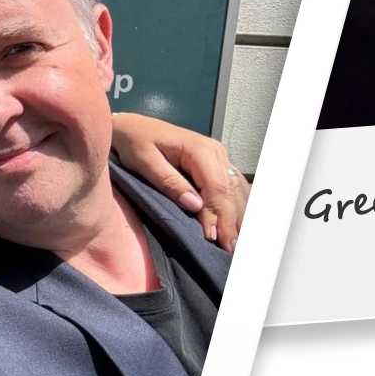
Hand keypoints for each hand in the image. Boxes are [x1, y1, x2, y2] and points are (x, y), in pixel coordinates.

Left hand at [109, 113, 249, 251]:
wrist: (134, 127)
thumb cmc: (135, 143)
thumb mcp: (146, 163)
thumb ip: (170, 183)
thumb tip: (195, 206)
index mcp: (198, 149)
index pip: (215, 186)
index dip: (216, 214)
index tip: (213, 238)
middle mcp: (215, 151)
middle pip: (230, 190)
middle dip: (231, 221)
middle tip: (231, 249)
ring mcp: (219, 155)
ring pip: (237, 189)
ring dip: (239, 216)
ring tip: (238, 242)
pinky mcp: (217, 163)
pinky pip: (234, 185)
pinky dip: (238, 205)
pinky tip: (240, 222)